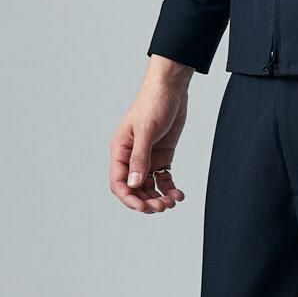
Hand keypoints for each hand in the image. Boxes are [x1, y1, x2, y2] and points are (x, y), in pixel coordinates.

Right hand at [110, 56, 192, 212]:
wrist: (171, 89)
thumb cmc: (153, 103)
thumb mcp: (146, 130)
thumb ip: (139, 158)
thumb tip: (133, 183)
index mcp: (120, 150)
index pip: (118, 182)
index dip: (129, 198)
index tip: (144, 207)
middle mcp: (131, 157)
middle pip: (134, 189)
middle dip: (146, 201)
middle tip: (162, 206)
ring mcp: (147, 158)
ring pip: (148, 187)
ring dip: (158, 198)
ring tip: (172, 202)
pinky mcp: (162, 156)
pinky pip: (163, 179)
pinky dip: (169, 189)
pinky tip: (178, 194)